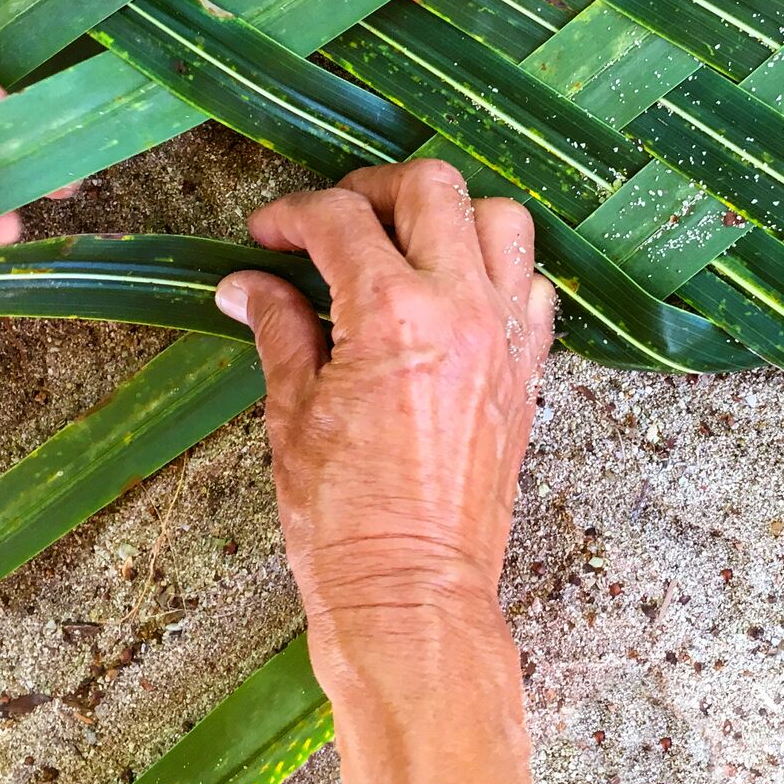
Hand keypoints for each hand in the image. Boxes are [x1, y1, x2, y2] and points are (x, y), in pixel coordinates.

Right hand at [216, 159, 557, 783]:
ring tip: (403, 245)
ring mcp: (506, 339)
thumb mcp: (292, 416)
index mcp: (392, 316)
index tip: (267, 236)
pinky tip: (454, 296)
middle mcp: (462, 311)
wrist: (412, 596)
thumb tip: (249, 284)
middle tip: (333, 224)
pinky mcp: (527, 374)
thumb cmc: (343, 522)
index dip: (292, 216)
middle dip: (373, 190)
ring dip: (449, 218)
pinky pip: (533, 289)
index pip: (341, 219)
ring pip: (502, 220)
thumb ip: (280, 330)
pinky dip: (498, 274)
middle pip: (433, 188)